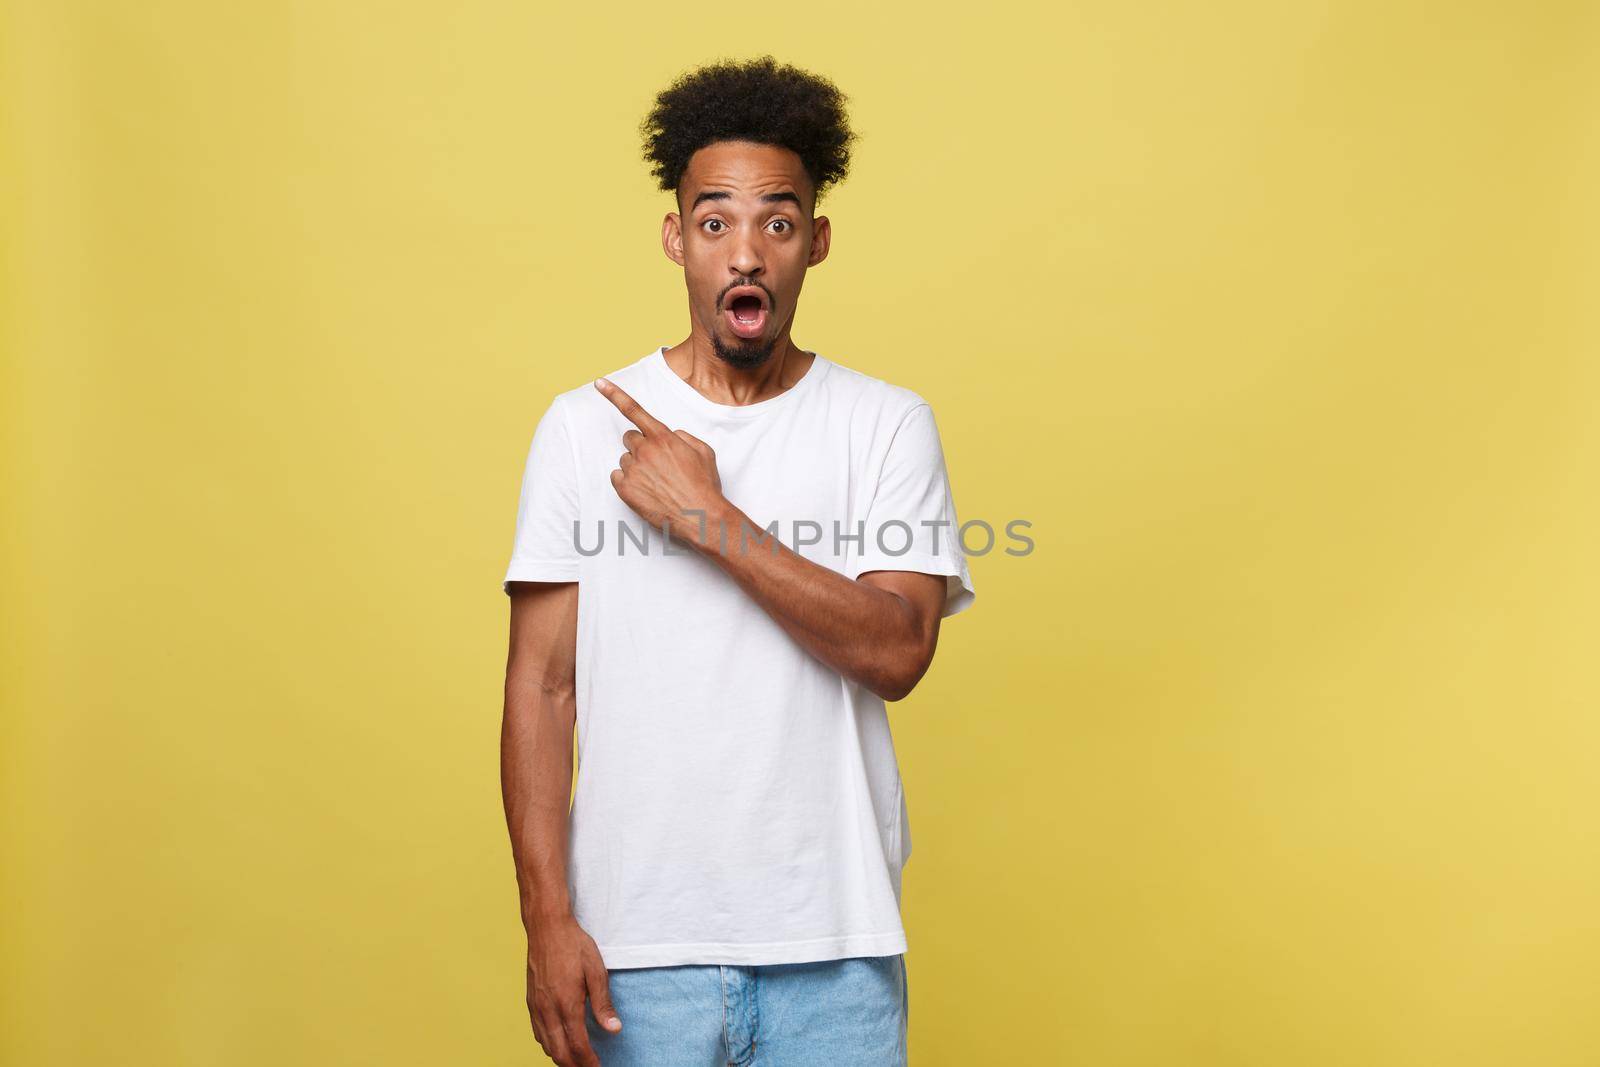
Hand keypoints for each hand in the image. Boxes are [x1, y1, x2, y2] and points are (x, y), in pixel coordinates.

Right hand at [525, 913, 620, 1066]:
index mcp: (567, 1004)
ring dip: (561, 1058)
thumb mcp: (596, 971)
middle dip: (575, 1065)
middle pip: (560, 1053)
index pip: (578, 1045)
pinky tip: (558, 1043)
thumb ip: (603, 1003)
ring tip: (577, 1060)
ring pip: (546, 1046)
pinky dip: (548, 1045)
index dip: (589, 1062)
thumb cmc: (574, 946)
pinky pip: (537, 1033)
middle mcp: (548, 1010)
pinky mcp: (530, 1002)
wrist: (547, 928)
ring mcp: (536, 1007)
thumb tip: (613, 1029)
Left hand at [595, 377, 726, 547]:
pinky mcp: (625, 489)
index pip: (634, 410)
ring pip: (625, 459)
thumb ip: (684, 436)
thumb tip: (672, 435)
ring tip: (657, 482)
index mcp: (663, 437)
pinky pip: (617, 477)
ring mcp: (633, 470)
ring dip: (636, 466)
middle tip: (657, 463)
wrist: (701, 517)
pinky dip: (628, 482)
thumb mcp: (703, 451)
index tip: (599, 383)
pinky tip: (646, 490)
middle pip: (630, 438)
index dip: (614, 394)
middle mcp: (645, 450)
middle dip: (640, 446)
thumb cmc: (704, 485)